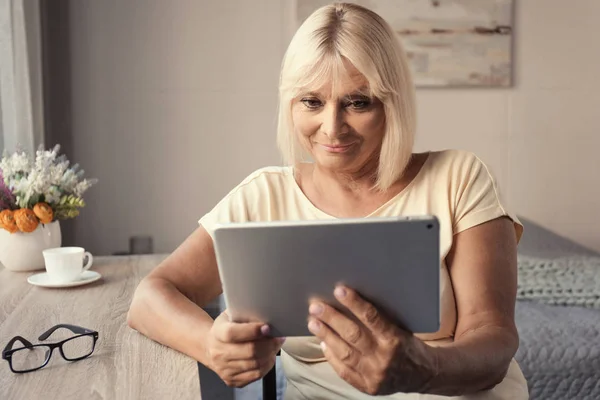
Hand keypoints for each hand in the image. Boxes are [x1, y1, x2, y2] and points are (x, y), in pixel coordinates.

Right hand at [206, 310, 283, 387]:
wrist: (210, 348)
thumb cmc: (226, 327)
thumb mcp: (231, 315)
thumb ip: (246, 314)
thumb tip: (267, 316)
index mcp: (218, 333)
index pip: (233, 333)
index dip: (252, 331)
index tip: (267, 327)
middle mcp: (218, 353)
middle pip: (250, 351)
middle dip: (269, 344)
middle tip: (278, 337)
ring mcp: (224, 369)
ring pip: (256, 365)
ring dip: (270, 354)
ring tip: (275, 346)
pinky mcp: (231, 380)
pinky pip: (256, 375)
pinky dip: (267, 365)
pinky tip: (269, 356)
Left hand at [307, 286, 436, 394]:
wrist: (423, 375)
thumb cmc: (408, 344)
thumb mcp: (401, 327)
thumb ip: (380, 318)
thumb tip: (350, 300)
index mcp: (395, 339)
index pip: (371, 317)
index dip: (354, 303)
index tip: (338, 290)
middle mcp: (384, 357)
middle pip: (352, 335)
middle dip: (331, 319)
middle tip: (316, 306)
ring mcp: (374, 374)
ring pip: (344, 353)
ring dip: (326, 335)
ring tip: (313, 322)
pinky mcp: (368, 387)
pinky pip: (344, 371)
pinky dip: (331, 356)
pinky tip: (323, 343)